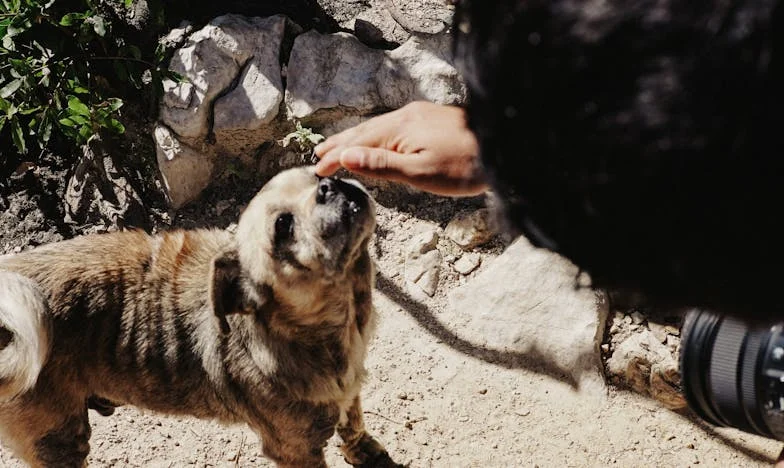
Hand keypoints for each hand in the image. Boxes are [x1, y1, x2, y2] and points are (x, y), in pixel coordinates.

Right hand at [314, 101, 487, 196]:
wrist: (505, 143)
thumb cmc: (465, 165)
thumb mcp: (421, 172)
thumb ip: (382, 165)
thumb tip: (345, 156)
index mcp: (400, 129)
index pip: (358, 144)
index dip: (337, 156)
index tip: (317, 168)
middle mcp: (406, 116)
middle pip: (365, 131)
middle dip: (341, 143)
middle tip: (319, 155)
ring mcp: (419, 116)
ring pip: (379, 127)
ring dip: (357, 139)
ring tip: (341, 147)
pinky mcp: (431, 119)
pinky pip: (393, 126)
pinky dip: (376, 135)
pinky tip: (380, 141)